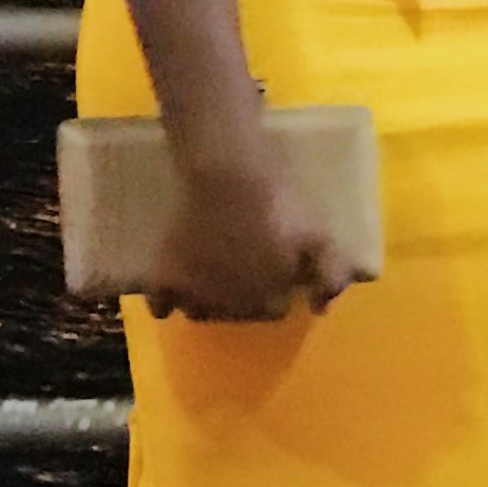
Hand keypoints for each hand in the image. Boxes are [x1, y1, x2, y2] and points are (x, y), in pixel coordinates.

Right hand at [142, 143, 368, 322]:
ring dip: (208, 300)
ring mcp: (194, 294)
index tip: (276, 270)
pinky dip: (165, 300)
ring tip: (213, 273)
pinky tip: (174, 284)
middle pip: (237, 314)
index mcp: (267, 301)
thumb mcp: (318, 237)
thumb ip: (328, 277)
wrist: (230, 172)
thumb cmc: (279, 204)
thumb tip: (321, 309)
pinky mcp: (165, 274)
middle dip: (244, 297)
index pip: (273, 312)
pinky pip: (159, 303)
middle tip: (244, 266)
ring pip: (200, 312)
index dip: (277, 291)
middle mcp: (230, 307)